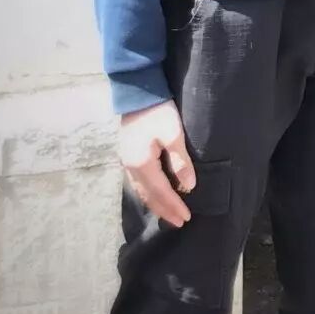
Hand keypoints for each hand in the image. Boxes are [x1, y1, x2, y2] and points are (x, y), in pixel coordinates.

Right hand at [118, 99, 195, 225]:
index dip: (173, 206)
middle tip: (179, 222)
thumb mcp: (173, 134)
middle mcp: (130, 168)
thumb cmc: (157, 111)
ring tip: (168, 212)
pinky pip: (137, 182)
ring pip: (141, 191)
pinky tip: (154, 193)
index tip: (186, 218)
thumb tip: (188, 186)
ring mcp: (126, 162)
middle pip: (148, 196)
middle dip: (164, 210)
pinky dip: (148, 192)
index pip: (160, 193)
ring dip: (155, 203)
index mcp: (141, 164)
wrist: (137, 91)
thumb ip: (180, 161)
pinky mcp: (127, 154)